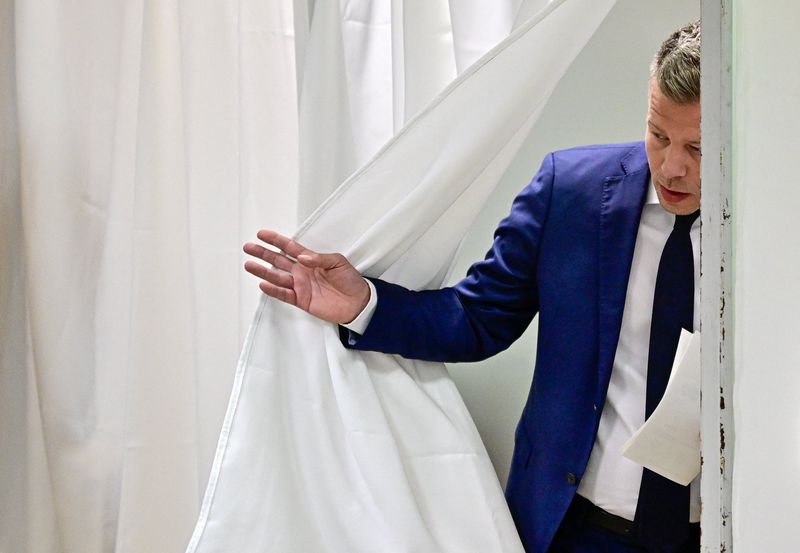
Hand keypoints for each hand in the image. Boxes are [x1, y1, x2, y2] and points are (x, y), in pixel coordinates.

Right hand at [243, 230, 369, 323]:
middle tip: (248, 247)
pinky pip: (284, 294)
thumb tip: (302, 257)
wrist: (358, 303)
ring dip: (263, 271)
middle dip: (263, 253)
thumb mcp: (338, 262)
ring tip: (249, 265)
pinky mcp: (301, 300)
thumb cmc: (350, 280)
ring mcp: (300, 286)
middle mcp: (302, 271)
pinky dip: (274, 290)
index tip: (261, 234)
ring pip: (277, 277)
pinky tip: (263, 284)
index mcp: (310, 259)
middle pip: (278, 260)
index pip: (289, 247)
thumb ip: (319, 259)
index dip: (275, 240)